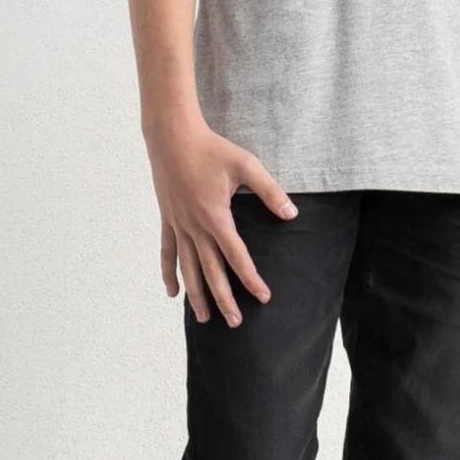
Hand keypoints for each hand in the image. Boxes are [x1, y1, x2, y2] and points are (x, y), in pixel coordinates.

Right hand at [146, 118, 298, 327]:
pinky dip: (169, 274)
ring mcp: (178, 225)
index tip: (263, 297)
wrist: (172, 136)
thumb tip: (291, 213)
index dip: (251, 278)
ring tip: (204, 319)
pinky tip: (173, 294)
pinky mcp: (168, 220)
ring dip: (197, 295)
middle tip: (236, 323)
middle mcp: (195, 227)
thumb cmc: (211, 149)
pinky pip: (167, 253)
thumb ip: (270, 191)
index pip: (237, 256)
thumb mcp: (246, 165)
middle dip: (224, 299)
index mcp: (215, 216)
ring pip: (188, 269)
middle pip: (211, 271)